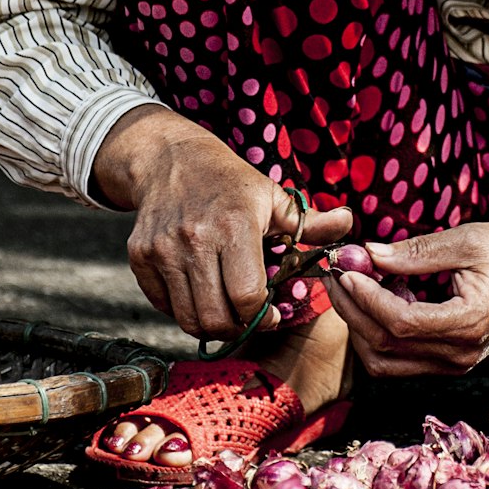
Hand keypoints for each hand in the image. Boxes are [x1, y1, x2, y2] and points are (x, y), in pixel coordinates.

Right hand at [92, 106, 350, 340]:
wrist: (171, 160)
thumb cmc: (230, 183)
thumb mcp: (273, 196)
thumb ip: (310, 222)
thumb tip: (348, 224)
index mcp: (234, 225)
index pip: (247, 296)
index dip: (263, 315)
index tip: (273, 313)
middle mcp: (194, 240)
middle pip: (215, 317)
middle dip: (238, 327)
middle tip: (249, 318)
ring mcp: (162, 250)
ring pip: (188, 318)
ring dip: (212, 324)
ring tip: (227, 310)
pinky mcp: (139, 257)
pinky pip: (163, 306)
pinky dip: (183, 311)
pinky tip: (200, 294)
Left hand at [325, 190, 488, 375]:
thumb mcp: (466, 240)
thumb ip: (415, 252)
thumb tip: (367, 254)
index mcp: (469, 323)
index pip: (400, 322)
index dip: (366, 297)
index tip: (346, 268)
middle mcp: (462, 354)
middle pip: (386, 346)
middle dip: (352, 310)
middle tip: (337, 274)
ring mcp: (457, 363)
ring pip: (387, 362)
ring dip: (362, 326)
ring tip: (359, 284)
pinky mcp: (451, 362)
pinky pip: (401, 360)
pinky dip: (380, 334)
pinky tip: (384, 297)